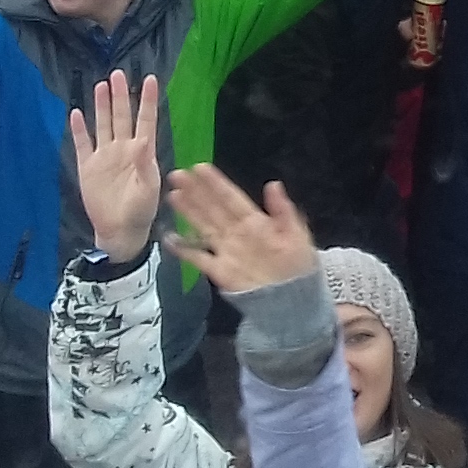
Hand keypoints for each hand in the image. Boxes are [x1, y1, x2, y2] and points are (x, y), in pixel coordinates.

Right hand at [69, 70, 161, 260]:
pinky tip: (76, 112)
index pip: (145, 120)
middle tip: (118, 74)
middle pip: (122, 116)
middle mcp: (123, 148)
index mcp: (141, 152)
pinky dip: (79, 129)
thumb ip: (144, 164)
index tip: (151, 78)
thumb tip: (142, 141)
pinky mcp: (87, 166)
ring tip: (101, 84)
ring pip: (103, 124)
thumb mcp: (148, 189)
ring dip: (102, 105)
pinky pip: (82, 143)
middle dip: (120, 95)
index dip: (147, 100)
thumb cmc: (141, 210)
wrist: (118, 231)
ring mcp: (104, 156)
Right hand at [161, 163, 318, 295]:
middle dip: (195, 191)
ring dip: (188, 212)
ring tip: (173, 195)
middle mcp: (236, 232)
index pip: (231, 198)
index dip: (216, 184)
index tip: (200, 168)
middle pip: (212, 208)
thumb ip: (283, 211)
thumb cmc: (298, 265)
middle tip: (177, 175)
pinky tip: (169, 238)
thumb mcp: (296, 235)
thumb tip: (273, 184)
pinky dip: (183, 249)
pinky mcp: (219, 271)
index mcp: (255, 221)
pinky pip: (198, 257)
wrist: (294, 300)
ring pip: (202, 227)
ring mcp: (226, 250)